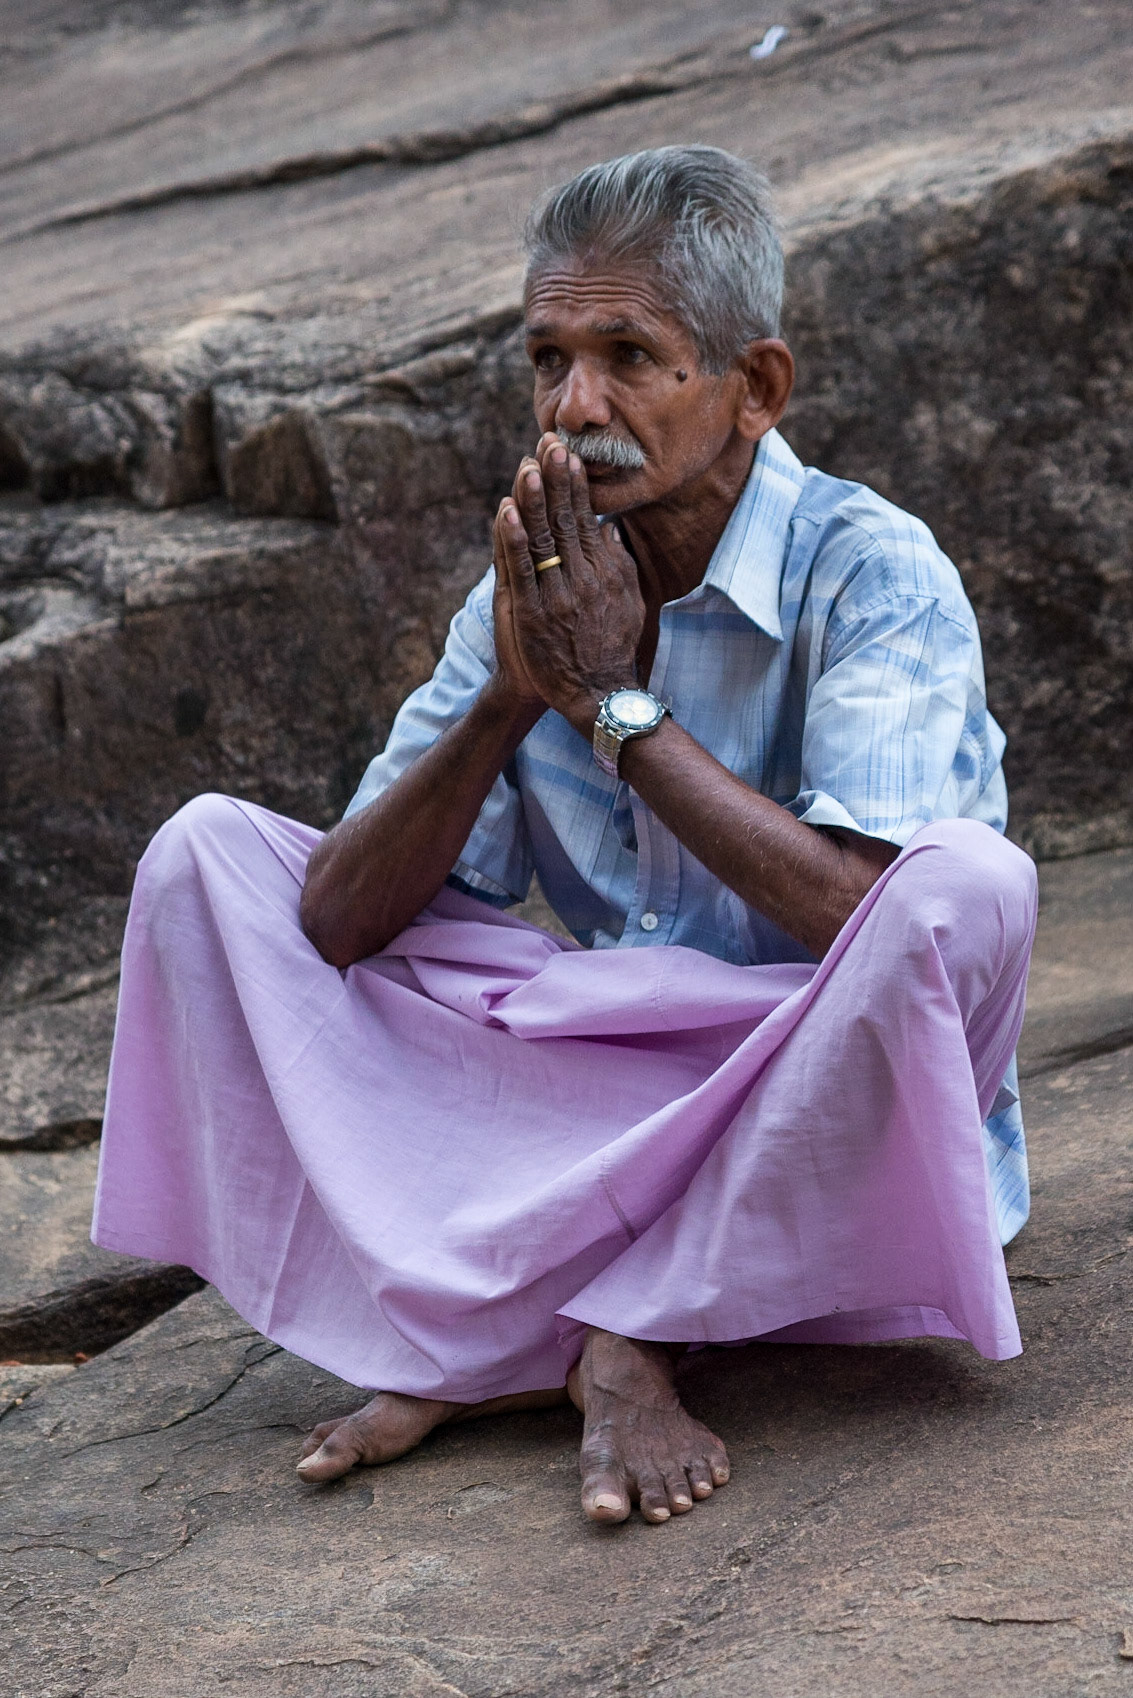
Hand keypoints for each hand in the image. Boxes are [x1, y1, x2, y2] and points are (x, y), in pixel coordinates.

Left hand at [491, 435, 644, 734]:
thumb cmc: (614, 648)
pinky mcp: (534, 615)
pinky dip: (514, 542)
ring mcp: (557, 596)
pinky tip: (507, 514)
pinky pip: (522, 572)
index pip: (586, 518)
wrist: (599, 694)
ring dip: (534, 501)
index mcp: (604, 572)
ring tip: (527, 466)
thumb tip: (611, 530)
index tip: (568, 453)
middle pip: (565, 520)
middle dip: (555, 479)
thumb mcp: (630, 602)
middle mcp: (583, 579)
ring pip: (543, 539)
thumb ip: (620, 564)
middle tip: (548, 442)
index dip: (575, 484)